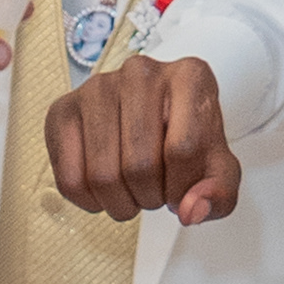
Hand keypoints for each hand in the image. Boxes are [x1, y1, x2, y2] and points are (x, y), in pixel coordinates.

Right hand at [42, 53, 240, 224]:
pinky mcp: (63, 109)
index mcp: (190, 76)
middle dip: (149, 197)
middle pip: (140, 166)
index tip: (180, 191)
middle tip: (153, 189)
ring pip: (103, 176)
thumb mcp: (217, 169)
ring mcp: (97, 88)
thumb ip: (220, 193)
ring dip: (119, 202)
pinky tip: (103, 188)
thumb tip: (191, 211)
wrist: (151, 121)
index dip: (181, 188)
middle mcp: (141, 72)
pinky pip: (69, 179)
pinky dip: (88, 200)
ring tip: (130, 189)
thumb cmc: (184, 139)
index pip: (183, 149)